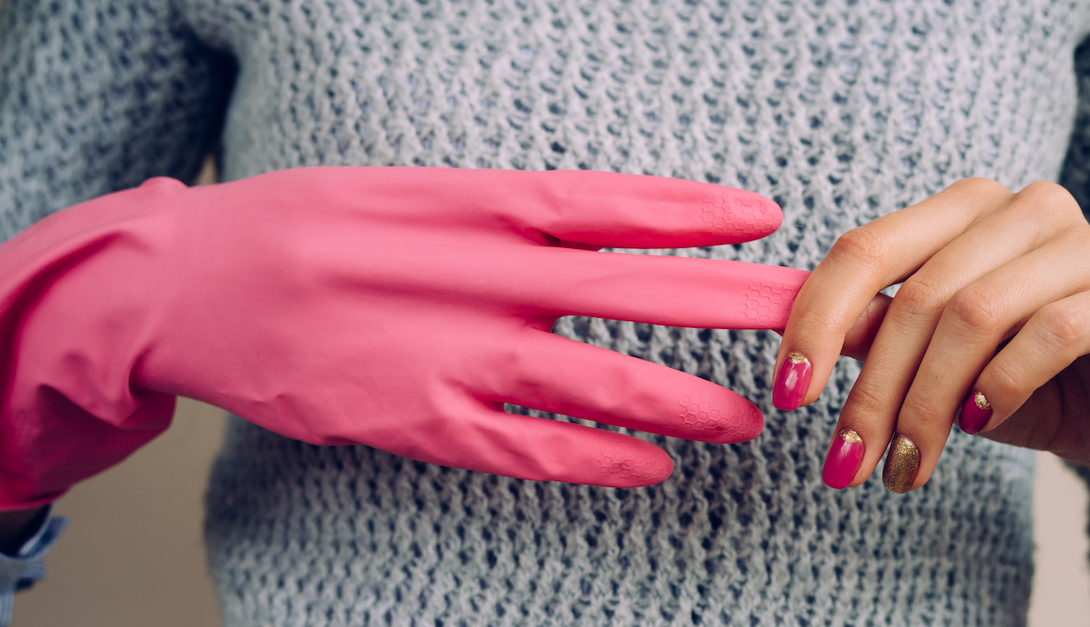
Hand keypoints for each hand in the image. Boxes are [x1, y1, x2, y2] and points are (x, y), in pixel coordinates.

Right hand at [1, 167, 809, 508]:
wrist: (199, 285)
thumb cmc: (307, 225)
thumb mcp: (409, 192)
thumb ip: (500, 214)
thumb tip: (590, 229)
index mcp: (473, 204)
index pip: (610, 205)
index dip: (694, 213)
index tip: (767, 217)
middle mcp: (475, 275)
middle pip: (631, 289)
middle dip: (729, 304)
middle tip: (809, 315)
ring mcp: (450, 353)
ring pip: (594, 379)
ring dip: (681, 397)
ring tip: (753, 414)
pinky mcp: (418, 421)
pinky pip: (527, 449)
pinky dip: (596, 459)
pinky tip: (652, 467)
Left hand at [772, 178, 1089, 492]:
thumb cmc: (1013, 382)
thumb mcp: (929, 361)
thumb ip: (874, 335)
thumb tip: (803, 340)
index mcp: (959, 211)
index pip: (864, 250)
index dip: (815, 321)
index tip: (787, 394)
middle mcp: (1020, 210)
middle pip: (917, 295)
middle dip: (872, 391)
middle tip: (847, 462)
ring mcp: (1081, 245)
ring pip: (975, 315)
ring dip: (928, 404)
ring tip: (906, 465)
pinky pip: (1049, 334)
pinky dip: (1001, 385)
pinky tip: (980, 423)